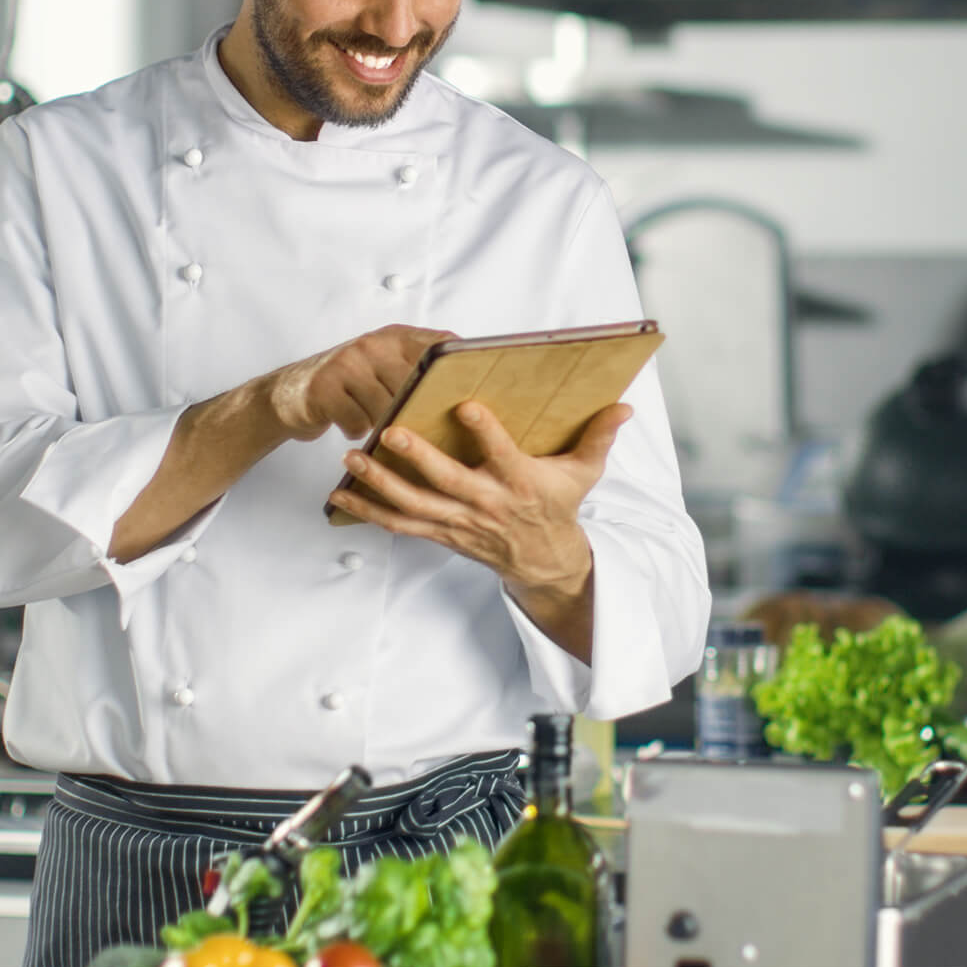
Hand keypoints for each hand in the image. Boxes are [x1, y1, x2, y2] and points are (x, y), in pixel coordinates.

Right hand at [266, 324, 453, 440]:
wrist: (289, 394)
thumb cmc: (349, 386)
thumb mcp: (384, 367)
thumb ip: (417, 372)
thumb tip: (469, 401)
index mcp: (395, 337)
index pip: (438, 345)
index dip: (457, 368)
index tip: (473, 391)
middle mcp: (372, 344)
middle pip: (414, 384)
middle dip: (420, 411)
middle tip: (424, 430)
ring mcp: (347, 363)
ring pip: (386, 408)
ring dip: (385, 426)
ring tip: (380, 426)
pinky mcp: (324, 389)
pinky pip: (358, 423)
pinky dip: (357, 432)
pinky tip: (351, 425)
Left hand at [326, 400, 631, 661]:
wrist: (543, 561)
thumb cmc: (559, 506)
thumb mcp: (584, 473)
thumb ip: (598, 436)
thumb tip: (624, 407)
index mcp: (521, 483)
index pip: (502, 454)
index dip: (486, 432)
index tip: (466, 405)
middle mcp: (487, 504)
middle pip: (447, 481)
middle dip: (417, 457)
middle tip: (390, 431)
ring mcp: (460, 522)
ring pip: (414, 504)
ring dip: (379, 483)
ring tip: (352, 457)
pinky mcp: (441, 533)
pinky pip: (400, 524)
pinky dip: (369, 510)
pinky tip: (342, 492)